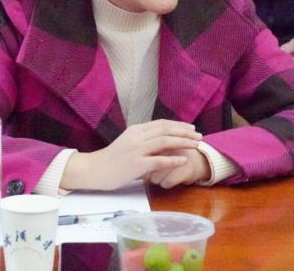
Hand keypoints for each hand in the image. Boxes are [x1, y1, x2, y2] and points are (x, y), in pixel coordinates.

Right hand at [60, 119, 201, 190]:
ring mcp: (136, 150)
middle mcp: (137, 137)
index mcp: (136, 130)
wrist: (93, 170)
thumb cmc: (111, 160)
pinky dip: (172, 159)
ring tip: (195, 145)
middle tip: (199, 135)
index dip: (178, 125)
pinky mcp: (135, 164)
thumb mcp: (128, 144)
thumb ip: (143, 141)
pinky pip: (158, 160)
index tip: (191, 128)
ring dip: (182, 142)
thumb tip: (160, 141)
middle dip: (185, 132)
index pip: (161, 124)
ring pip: (164, 141)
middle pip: (166, 130)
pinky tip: (183, 159)